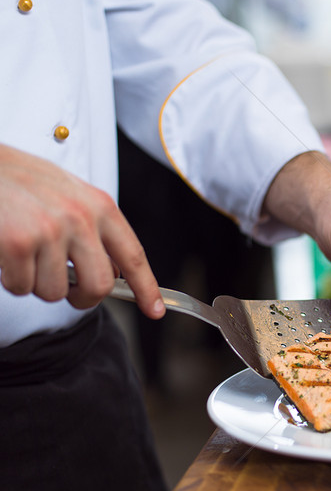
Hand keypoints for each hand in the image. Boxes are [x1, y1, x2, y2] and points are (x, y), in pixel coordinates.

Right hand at [0, 143, 164, 317]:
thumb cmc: (19, 180)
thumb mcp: (69, 193)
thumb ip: (94, 228)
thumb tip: (113, 270)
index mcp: (99, 206)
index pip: (133, 255)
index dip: (146, 288)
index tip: (155, 310)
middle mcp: (80, 219)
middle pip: (98, 286)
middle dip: (82, 297)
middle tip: (69, 292)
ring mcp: (50, 232)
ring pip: (55, 292)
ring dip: (37, 284)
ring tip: (26, 256)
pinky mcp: (18, 244)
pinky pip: (22, 287)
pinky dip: (12, 280)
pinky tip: (6, 256)